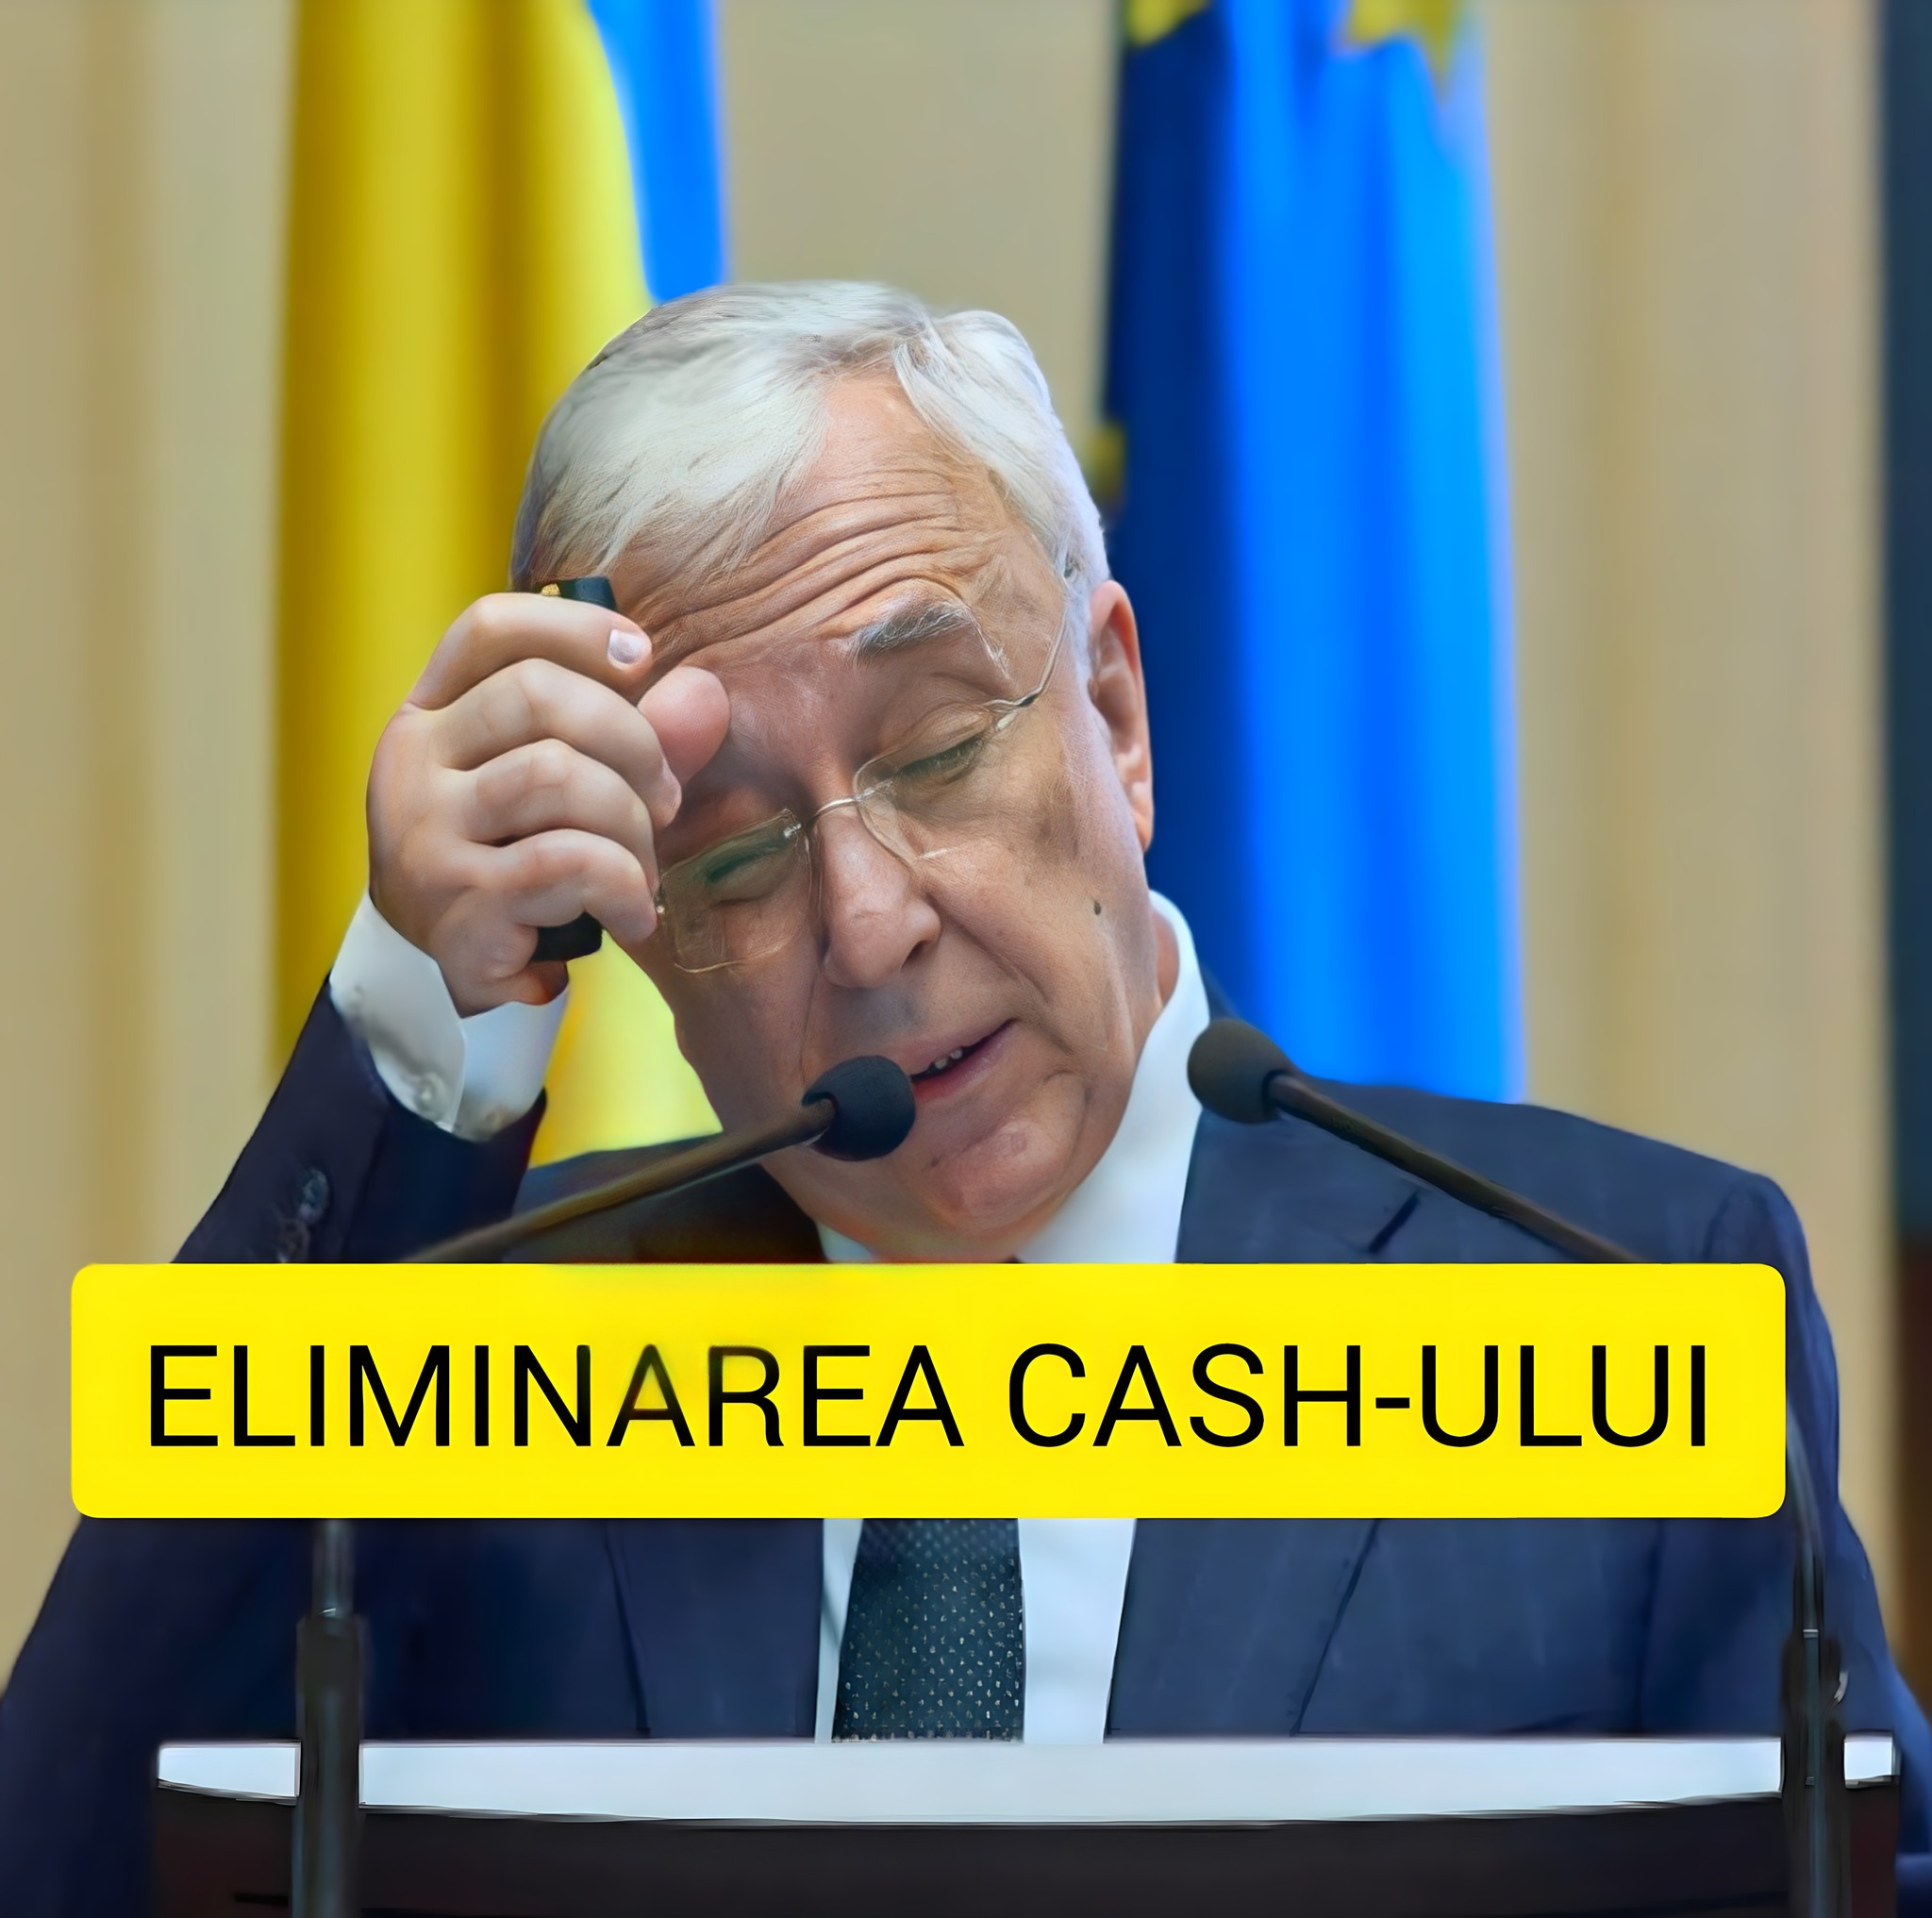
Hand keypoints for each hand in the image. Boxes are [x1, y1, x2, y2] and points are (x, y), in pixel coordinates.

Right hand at [367, 592, 729, 1013]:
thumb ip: (637, 735)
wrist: (452, 975)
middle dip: (632, 741)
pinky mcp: (457, 904)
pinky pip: (566, 863)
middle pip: (537, 694)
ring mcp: (425, 834)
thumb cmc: (518, 862)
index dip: (573, 627)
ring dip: (631, 823)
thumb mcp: (569, 788)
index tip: (642, 657)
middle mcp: (412, 763)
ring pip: (556, 776)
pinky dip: (622, 886)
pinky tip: (632, 915)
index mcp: (432, 716)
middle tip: (666, 801)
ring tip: (643, 870)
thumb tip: (706, 694)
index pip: (487, 631)